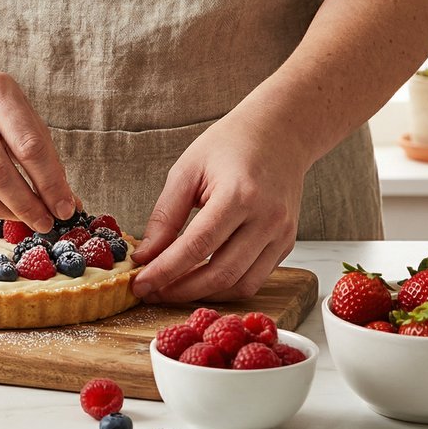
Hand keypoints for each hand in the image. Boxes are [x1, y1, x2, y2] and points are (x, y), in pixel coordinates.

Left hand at [129, 114, 308, 301]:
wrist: (280, 133)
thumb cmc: (230, 145)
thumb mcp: (187, 170)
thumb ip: (165, 216)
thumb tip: (146, 256)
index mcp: (239, 195)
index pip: (196, 246)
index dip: (165, 271)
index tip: (140, 284)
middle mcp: (267, 219)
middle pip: (220, 273)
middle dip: (180, 290)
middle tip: (151, 292)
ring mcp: (282, 234)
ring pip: (241, 285)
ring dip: (203, 295)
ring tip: (172, 289)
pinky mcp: (286, 244)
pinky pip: (255, 279)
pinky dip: (225, 287)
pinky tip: (200, 280)